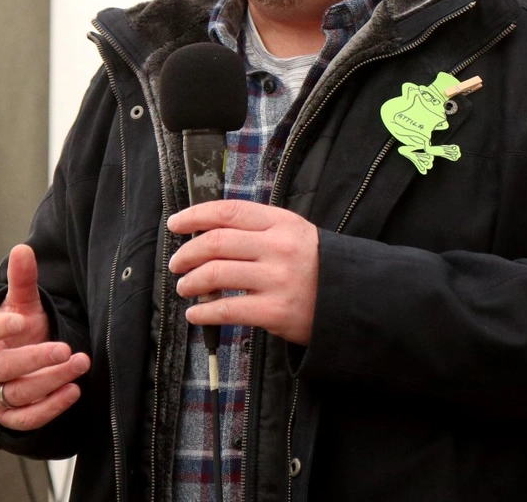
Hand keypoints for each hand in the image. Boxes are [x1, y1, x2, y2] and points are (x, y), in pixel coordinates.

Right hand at [0, 243, 91, 429]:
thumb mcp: (21, 305)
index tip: (22, 320)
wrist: (15, 364)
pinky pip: (26, 420)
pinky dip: (50, 408)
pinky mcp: (7, 418)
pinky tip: (74, 390)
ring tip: (81, 364)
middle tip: (66, 349)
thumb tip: (23, 248)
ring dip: (52, 381)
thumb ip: (22, 280)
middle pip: (2, 369)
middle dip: (35, 359)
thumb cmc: (17, 330)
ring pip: (18, 394)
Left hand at [168, 200, 319, 345]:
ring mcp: (277, 279)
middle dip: (187, 253)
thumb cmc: (316, 266)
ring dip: (190, 282)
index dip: (195, 215)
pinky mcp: (275, 311)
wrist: (352, 299)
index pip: (228, 211)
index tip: (175, 223)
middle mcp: (278, 247)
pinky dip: (203, 312)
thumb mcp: (294, 234)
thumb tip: (209, 233)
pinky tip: (195, 314)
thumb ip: (258, 229)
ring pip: (216, 274)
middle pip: (215, 242)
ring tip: (184, 288)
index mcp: (281, 223)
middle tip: (176, 263)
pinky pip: (227, 309)